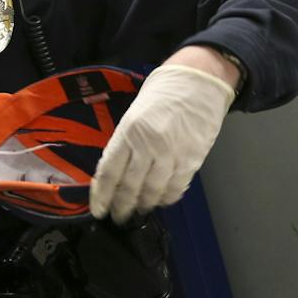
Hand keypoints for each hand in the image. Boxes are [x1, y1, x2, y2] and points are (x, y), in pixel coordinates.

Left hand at [89, 56, 236, 224]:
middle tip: (118, 216)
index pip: (109, 173)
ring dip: (144, 205)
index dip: (102, 196)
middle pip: (129, 187)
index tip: (99, 210)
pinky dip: (167, 198)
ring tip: (139, 210)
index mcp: (129, 131)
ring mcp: (171, 154)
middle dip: (122, 206)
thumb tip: (117, 172)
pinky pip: (176, 187)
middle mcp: (148, 145)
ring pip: (153, 192)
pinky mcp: (192, 159)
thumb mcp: (134, 113)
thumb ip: (125, 142)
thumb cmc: (165, 92)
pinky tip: (161, 200)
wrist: (199, 80)